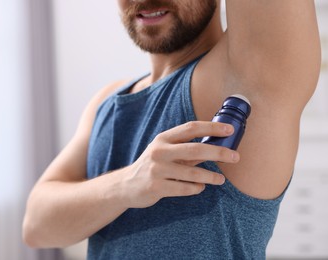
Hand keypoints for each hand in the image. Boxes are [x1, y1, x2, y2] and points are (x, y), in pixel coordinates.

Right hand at [121, 121, 239, 207]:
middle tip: (235, 157)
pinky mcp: (156, 187)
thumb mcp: (165, 152)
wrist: (127, 185)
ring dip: (211, 176)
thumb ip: (187, 148)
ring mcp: (157, 170)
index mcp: (163, 138)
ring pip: (192, 173)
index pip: (191, 128)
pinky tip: (200, 187)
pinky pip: (184, 188)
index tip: (229, 130)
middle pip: (195, 149)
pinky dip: (196, 188)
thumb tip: (216, 146)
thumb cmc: (153, 166)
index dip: (211, 128)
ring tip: (221, 179)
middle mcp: (159, 151)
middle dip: (219, 153)